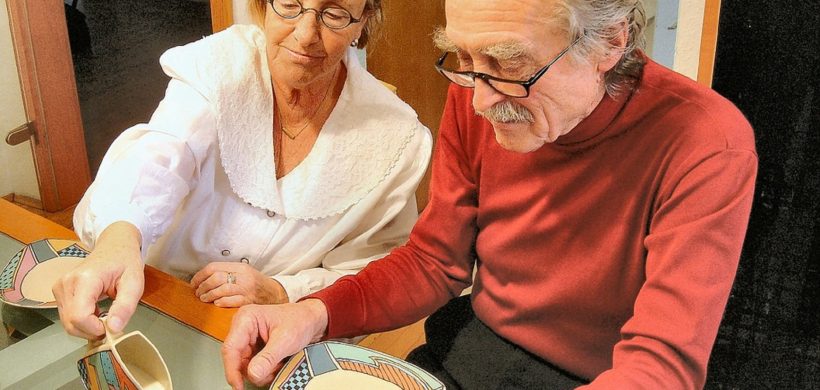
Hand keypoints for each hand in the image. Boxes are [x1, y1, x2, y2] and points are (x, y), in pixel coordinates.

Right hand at [52, 222, 143, 338]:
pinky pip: (67, 316)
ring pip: (68, 323)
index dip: (95, 329)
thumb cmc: (125, 262)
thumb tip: (114, 328)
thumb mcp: (134, 283)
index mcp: (85, 279)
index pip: (79, 316)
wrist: (114, 246)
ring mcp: (59, 287)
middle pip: (71, 323)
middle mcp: (66, 283)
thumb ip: (125, 306)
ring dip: (87, 327)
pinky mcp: (59, 292)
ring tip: (106, 315)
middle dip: (92, 330)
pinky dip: (82, 321)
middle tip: (112, 323)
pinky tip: (96, 312)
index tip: (112, 326)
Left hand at [191, 262, 287, 306]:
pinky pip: (230, 301)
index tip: (194, 282)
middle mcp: (243, 277)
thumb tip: (204, 277)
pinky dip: (220, 302)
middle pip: (216, 278)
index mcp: (240, 267)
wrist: (275, 293)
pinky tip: (216, 303)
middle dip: (203, 286)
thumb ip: (227, 272)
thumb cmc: (257, 284)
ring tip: (204, 298)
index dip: (200, 275)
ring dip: (209, 295)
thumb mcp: (244, 272)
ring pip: (221, 290)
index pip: (214, 267)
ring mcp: (247, 289)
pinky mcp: (249, 301)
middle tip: (198, 292)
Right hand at [221, 299, 328, 388]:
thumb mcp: (286, 340)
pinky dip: (265, 370)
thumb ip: (268, 358)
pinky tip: (277, 364)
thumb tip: (253, 374)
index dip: (232, 370)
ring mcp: (248, 339)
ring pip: (245, 366)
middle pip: (237, 360)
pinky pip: (253, 366)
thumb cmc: (300, 320)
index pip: (230, 348)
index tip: (238, 386)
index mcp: (246, 319)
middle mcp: (243, 328)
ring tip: (279, 363)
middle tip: (273, 369)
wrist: (312, 320)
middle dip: (255, 370)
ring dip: (262, 371)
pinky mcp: (254, 348)